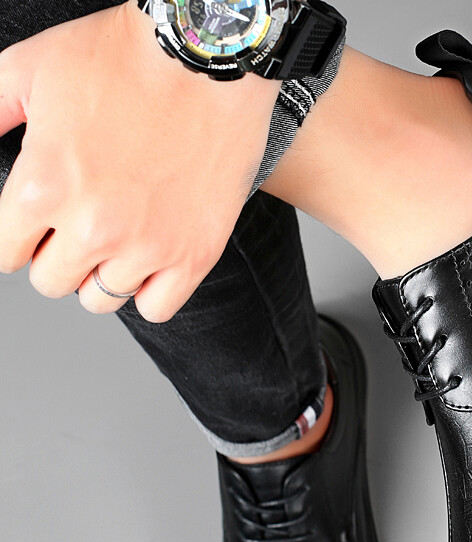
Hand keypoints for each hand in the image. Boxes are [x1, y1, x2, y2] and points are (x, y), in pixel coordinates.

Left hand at [0, 0, 278, 321]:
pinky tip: (148, 260)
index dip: (16, 238)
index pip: (6, 253)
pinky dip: (147, 292)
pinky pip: (156, 309)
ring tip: (116, 241)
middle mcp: (94, 227)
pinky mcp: (194, 254)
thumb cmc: (124, 58)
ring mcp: (149, 245)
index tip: (34, 227)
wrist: (208, 59)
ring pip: (100, 300)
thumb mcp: (28, 68)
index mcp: (44, 186)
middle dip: (56, 256)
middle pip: (52, 282)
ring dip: (100, 274)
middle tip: (77, 227)